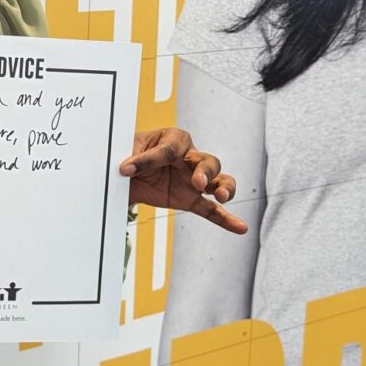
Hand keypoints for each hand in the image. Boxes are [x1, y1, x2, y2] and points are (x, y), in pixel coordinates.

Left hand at [120, 128, 247, 234]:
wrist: (124, 174)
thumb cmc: (130, 154)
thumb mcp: (128, 150)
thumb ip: (133, 158)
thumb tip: (127, 168)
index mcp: (173, 138)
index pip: (170, 149)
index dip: (150, 159)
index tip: (126, 169)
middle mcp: (189, 157)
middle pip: (208, 161)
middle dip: (205, 171)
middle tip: (197, 182)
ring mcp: (193, 180)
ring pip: (218, 180)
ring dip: (223, 187)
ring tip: (220, 196)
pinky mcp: (190, 199)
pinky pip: (211, 210)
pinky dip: (226, 219)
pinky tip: (241, 227)